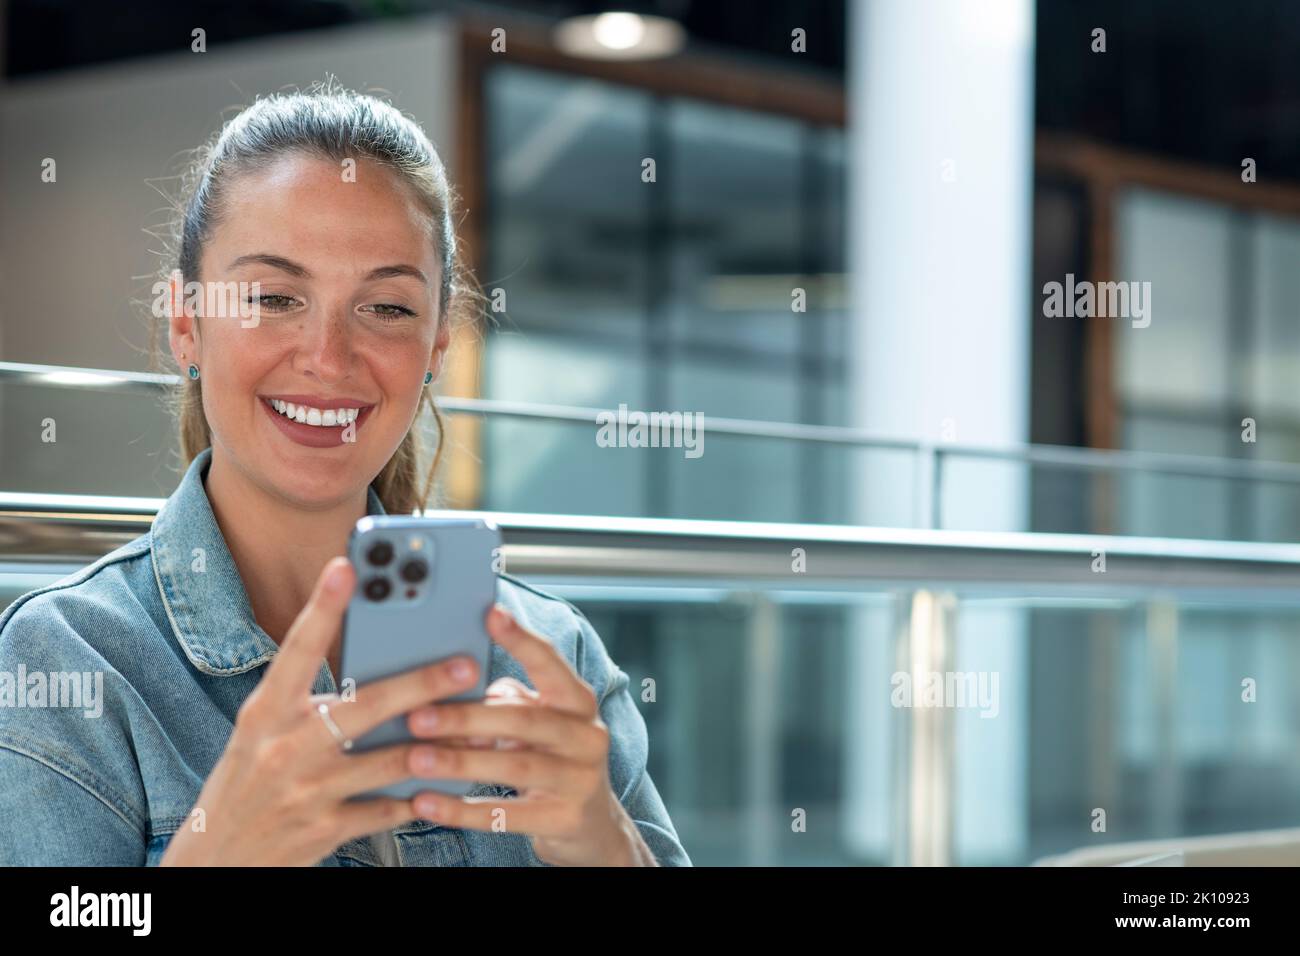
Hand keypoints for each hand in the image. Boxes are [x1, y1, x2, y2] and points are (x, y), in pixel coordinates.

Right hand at [160, 556, 483, 865]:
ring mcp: (306, 790)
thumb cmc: (248, 783)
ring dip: (437, 744)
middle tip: (466, 664)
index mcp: (266, 712)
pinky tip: (443, 785)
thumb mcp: (263, 733)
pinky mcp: (324, 829)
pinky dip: (418, 797)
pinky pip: (387, 809)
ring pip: (389, 760)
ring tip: (477, 728)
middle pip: (366, 705)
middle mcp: (285, 746)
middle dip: (423, 683)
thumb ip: (309, 702)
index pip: (297, 649)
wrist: (215, 861)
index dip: (323, 607)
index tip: (347, 567)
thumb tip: (377, 669)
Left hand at [402, 606, 657, 865]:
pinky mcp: (565, 818)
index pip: (550, 663)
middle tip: (418, 715)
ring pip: (514, 765)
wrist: (592, 824)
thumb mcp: (540, 724)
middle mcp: (587, 735)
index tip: (490, 614)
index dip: (521, 639)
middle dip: (467, 717)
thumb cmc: (552, 759)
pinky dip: (461, 810)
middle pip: (524, 720)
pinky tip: (425, 803)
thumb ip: (506, 703)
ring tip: (415, 759)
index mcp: (578, 701)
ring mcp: (580, 779)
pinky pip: (506, 815)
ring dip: (459, 762)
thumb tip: (453, 695)